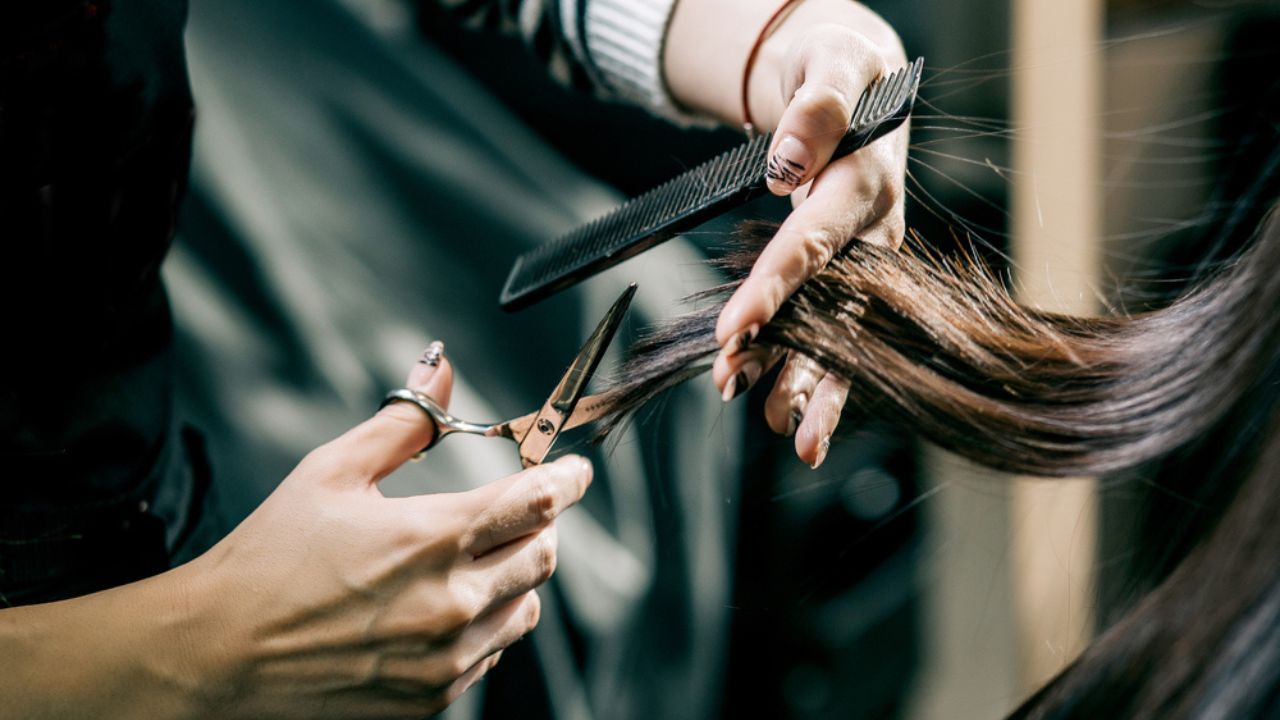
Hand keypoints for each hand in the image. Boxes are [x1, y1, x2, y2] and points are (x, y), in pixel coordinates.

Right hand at [173, 349, 592, 717]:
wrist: (217, 652)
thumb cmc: (270, 556)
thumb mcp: (331, 471)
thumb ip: (402, 421)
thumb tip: (440, 368)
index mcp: (430, 537)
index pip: (538, 500)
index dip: (568, 479)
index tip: (576, 471)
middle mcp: (449, 603)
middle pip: (544, 553)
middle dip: (540, 525)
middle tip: (513, 511)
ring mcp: (444, 658)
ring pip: (526, 608)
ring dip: (514, 577)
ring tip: (468, 561)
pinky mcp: (431, 697)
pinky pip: (492, 654)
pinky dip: (485, 625)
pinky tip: (441, 608)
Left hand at [666, 0, 906, 466]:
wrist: (858, 81)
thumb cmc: (839, 68)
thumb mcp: (831, 64)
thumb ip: (816, 109)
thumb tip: (787, 163)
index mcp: (867, 185)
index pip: (814, 241)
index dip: (775, 288)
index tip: (733, 329)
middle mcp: (872, 233)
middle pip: (836, 308)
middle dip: (803, 363)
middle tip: (766, 410)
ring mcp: (862, 258)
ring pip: (838, 331)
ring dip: (804, 380)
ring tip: (775, 426)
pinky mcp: (847, 272)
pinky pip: (829, 326)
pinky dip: (807, 368)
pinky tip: (780, 406)